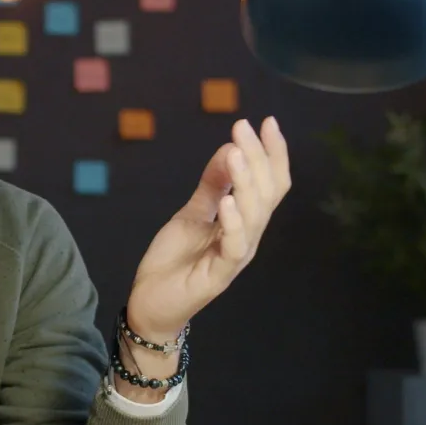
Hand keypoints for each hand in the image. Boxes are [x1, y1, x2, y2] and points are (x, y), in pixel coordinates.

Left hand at [124, 117, 290, 339]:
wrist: (151, 303)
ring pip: (254, 215)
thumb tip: (228, 148)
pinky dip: (233, 222)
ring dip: (246, 181)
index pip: (270, 183)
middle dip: (258, 156)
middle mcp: (249, 237)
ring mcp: (236, 256)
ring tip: (236, 152)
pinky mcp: (219, 275)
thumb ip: (211, 186)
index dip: (273, 153)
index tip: (266, 121)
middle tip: (243, 127)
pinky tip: (227, 200)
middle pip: (266, 193)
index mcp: (245, 221)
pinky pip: (234, 246)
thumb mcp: (192, 213)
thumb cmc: (175, 260)